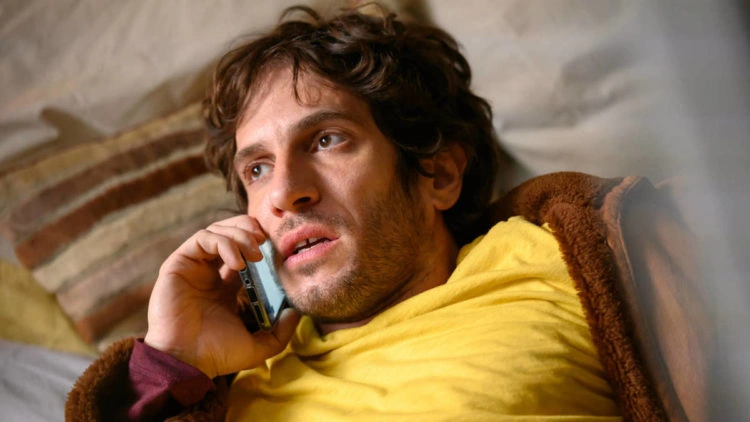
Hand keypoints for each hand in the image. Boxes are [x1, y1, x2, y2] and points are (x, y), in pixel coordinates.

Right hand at [143, 214, 299, 378]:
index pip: (243, 251)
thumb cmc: (217, 355)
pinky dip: (223, 243)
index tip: (276, 249)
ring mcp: (193, 266)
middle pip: (229, 233)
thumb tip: (296, 312)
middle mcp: (208, 272)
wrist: (187, 361)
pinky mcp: (178, 264)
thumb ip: (280, 332)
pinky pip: (202, 239)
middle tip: (265, 242)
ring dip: (239, 235)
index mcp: (225, 286)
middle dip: (249, 231)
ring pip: (217, 230)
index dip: (260, 244)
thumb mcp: (258, 345)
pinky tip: (238, 262)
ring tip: (255, 253)